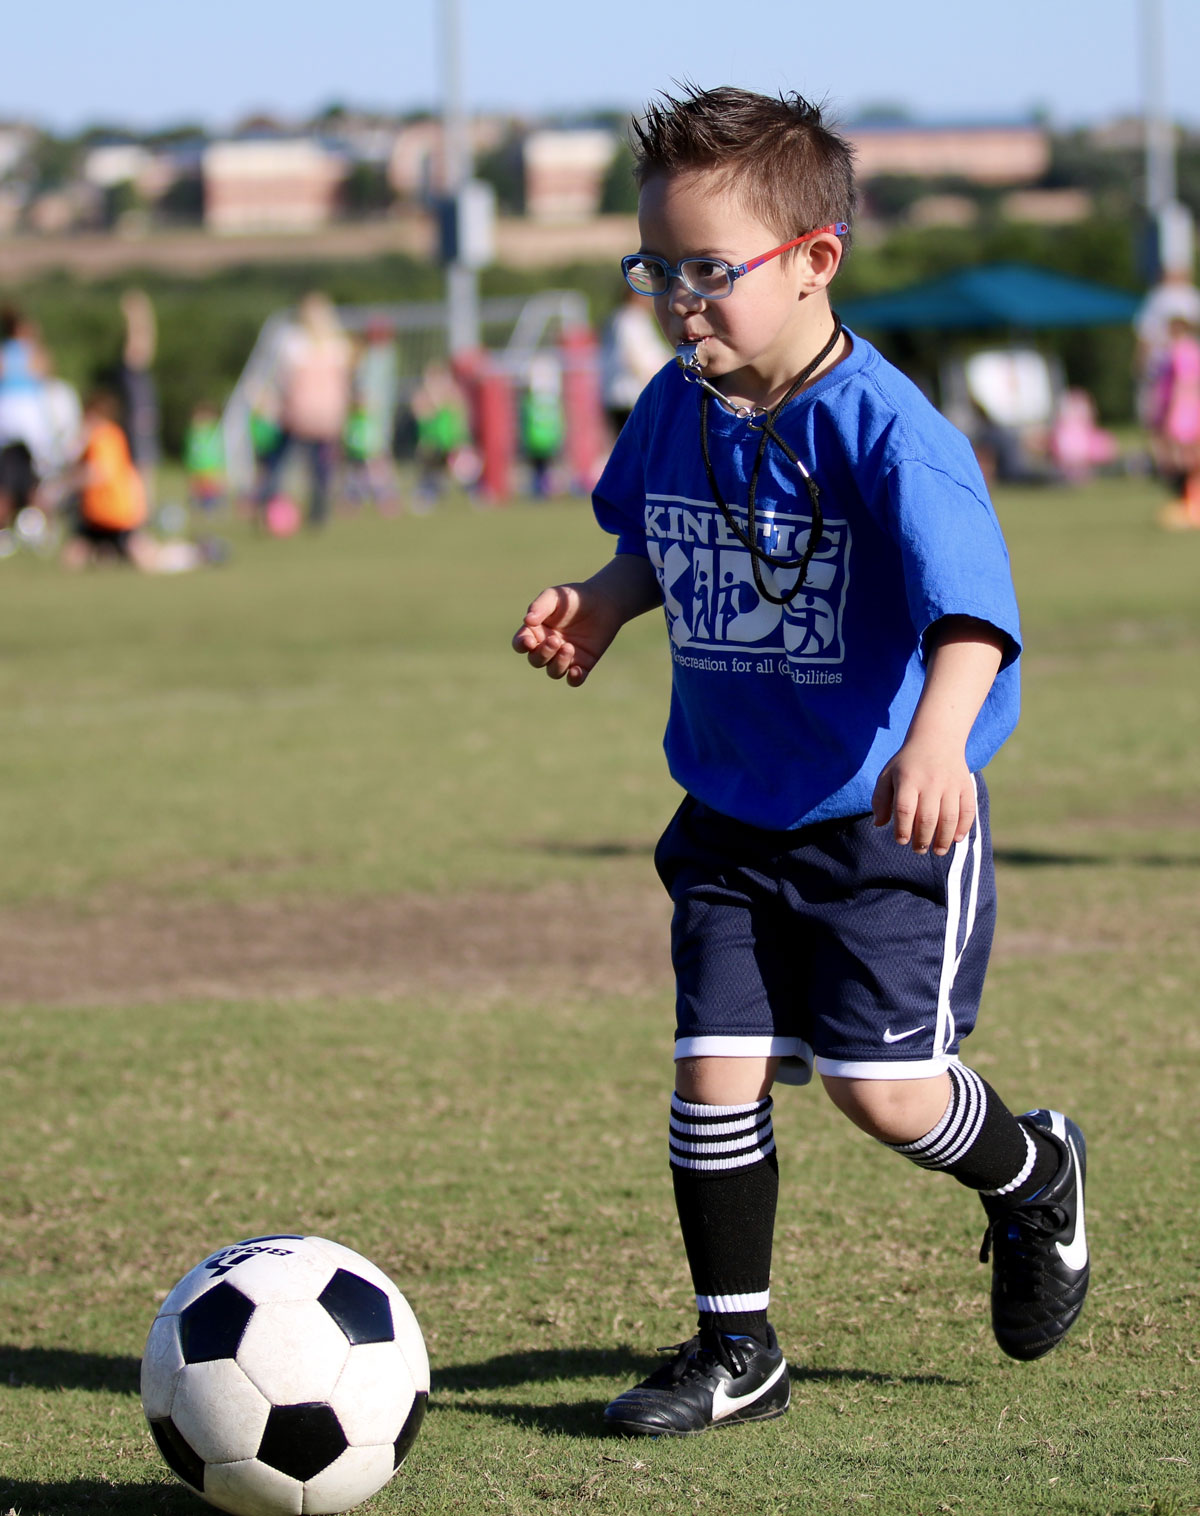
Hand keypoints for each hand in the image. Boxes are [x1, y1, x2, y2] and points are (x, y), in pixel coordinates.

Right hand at [512, 583, 623, 687]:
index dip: (521, 645)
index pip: (521, 644)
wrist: (604, 602)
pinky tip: (576, 670)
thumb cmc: (574, 597)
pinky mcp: (583, 664)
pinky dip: (573, 679)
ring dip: (558, 664)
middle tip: (556, 640)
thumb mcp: (555, 596)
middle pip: (536, 660)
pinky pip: (574, 680)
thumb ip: (540, 606)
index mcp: (536, 632)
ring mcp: (565, 658)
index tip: (529, 641)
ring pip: (554, 672)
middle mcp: (548, 647)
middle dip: (543, 653)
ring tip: (569, 647)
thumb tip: (527, 621)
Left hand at [870, 741, 976, 855]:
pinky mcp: (965, 786)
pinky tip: (956, 839)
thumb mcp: (887, 776)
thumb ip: (880, 800)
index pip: (905, 809)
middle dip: (923, 839)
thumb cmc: (907, 764)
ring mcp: (950, 784)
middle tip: (918, 849)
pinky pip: (968, 810)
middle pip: (927, 817)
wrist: (936, 740)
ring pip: (949, 817)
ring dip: (944, 839)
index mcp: (908, 779)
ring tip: (937, 851)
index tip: (901, 841)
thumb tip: (879, 824)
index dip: (903, 829)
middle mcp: (930, 781)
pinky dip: (964, 827)